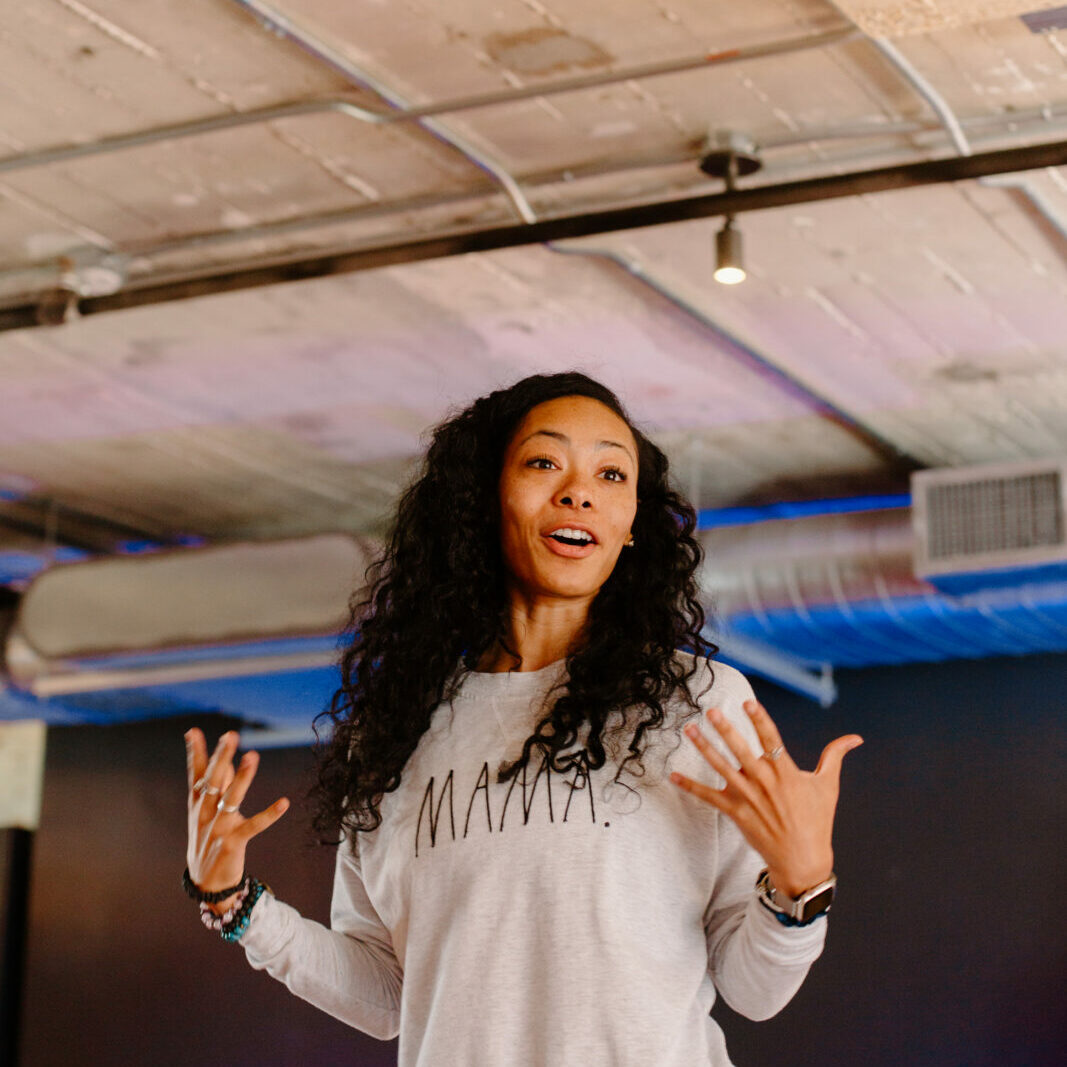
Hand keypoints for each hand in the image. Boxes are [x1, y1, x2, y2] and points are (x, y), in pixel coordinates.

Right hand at [185, 728, 289, 910]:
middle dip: (221, 757)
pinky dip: (269, 814)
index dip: (196, 753)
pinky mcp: (233, 842)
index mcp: (197, 803)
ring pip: (231, 798)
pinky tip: (284, 802)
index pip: (196, 773)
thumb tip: (229, 759)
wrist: (206, 882)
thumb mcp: (207, 812)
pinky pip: (253, 826)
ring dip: (242, 777)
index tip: (193, 731)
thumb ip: (219, 786)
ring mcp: (217, 828)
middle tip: (230, 735)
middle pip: (213, 780)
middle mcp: (204, 813)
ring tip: (252, 756)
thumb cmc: (208, 838)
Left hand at [670, 699, 861, 897]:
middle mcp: (766, 784)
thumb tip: (856, 738)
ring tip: (690, 730)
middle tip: (711, 711)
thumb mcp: (828, 787)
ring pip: (722, 769)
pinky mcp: (736, 814)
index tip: (747, 702)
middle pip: (743, 752)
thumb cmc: (818, 821)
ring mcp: (749, 799)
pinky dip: (691, 787)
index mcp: (787, 773)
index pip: (772, 740)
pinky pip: (710, 798)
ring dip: (704, 749)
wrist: (804, 861)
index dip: (760, 720)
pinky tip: (673, 774)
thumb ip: (835, 757)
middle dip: (726, 730)